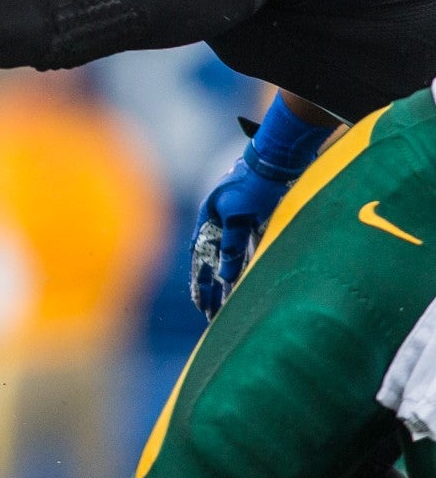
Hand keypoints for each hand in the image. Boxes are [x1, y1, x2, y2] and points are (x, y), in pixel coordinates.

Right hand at [190, 154, 289, 317]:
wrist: (276, 162)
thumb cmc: (253, 186)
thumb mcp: (239, 216)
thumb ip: (232, 246)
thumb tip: (226, 276)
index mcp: (209, 221)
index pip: (202, 259)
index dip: (201, 283)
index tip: (201, 305)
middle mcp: (220, 225)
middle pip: (212, 263)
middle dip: (210, 289)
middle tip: (210, 315)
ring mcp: (237, 225)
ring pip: (229, 260)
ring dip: (227, 283)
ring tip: (226, 306)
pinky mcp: (255, 224)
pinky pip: (246, 253)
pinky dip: (244, 269)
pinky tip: (246, 283)